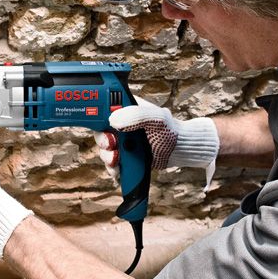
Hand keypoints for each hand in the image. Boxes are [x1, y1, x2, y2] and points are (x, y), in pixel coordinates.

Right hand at [94, 96, 218, 175]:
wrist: (180, 150)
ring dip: (107, 157)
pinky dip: (112, 167)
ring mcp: (123, 141)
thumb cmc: (171, 129)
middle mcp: (121, 124)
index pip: (103, 110)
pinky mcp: (126, 155)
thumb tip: (113, 121)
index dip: (98, 119)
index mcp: (126, 109)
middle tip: (111, 146)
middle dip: (103, 142)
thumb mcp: (156, 117)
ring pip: (105, 149)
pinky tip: (118, 170)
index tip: (104, 128)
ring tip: (116, 161)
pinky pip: (112, 162)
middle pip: (100, 132)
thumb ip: (136, 115)